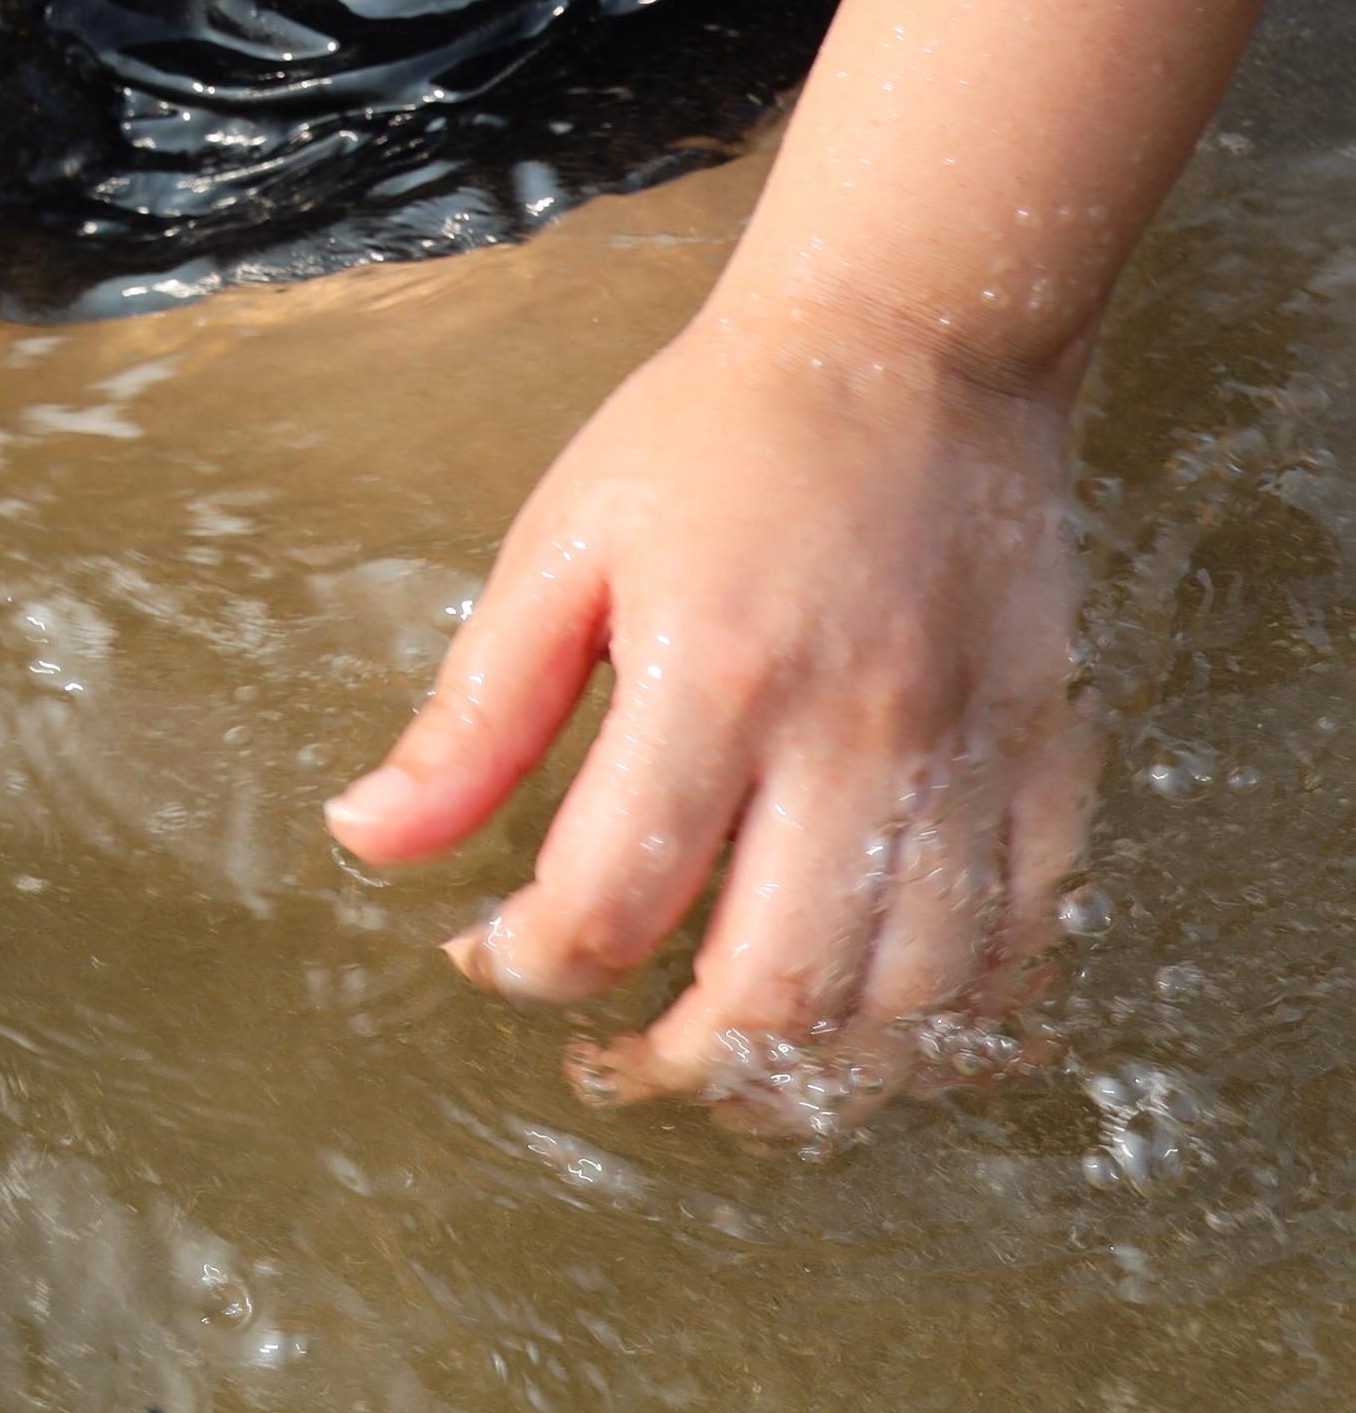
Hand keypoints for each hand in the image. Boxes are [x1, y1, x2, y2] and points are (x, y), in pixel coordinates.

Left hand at [323, 289, 1095, 1108]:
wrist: (909, 340)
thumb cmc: (717, 432)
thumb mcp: (562, 543)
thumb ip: (475, 710)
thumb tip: (367, 837)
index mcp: (712, 671)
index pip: (612, 901)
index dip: (530, 965)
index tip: (491, 951)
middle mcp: (853, 732)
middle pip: (776, 991)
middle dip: (678, 1065)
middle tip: (618, 1057)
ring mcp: (965, 753)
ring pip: (911, 1001)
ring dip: (817, 1072)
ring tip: (738, 1063)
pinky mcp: (1045, 754)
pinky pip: (1022, 942)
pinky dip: (951, 1017)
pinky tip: (873, 1017)